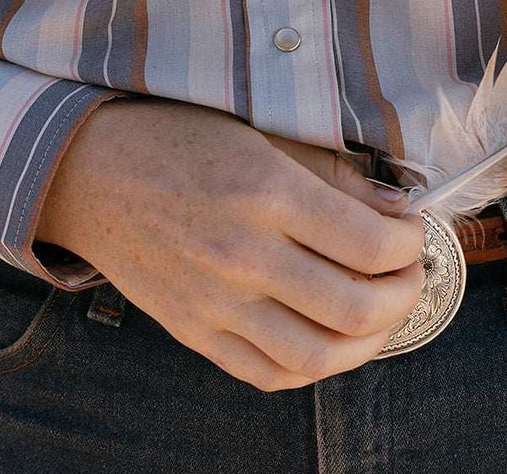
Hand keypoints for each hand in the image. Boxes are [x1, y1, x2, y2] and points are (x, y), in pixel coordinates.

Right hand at [36, 98, 425, 389]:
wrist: (93, 172)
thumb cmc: (184, 138)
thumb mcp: (266, 133)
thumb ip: (336, 175)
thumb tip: (397, 209)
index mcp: (268, 193)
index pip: (370, 243)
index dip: (410, 244)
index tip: (413, 231)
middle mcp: (244, 255)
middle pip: (355, 307)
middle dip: (404, 294)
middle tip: (410, 272)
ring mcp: (215, 303)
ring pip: (318, 355)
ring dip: (371, 340)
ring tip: (382, 311)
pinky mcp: (194, 333)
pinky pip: (269, 374)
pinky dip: (314, 366)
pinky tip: (332, 337)